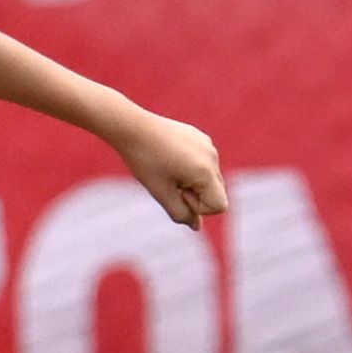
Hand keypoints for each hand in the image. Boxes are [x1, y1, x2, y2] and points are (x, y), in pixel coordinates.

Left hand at [111, 109, 228, 229]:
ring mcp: (208, 145)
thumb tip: (197, 226)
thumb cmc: (144, 160)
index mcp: (206, 171)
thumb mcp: (160, 192)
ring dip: (192, 181)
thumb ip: (180, 213)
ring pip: (209, 178)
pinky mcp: (200, 137)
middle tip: (170, 181)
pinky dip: (190, 167)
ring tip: (167, 168)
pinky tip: (168, 156)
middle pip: (216, 192)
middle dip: (195, 195)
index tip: (176, 192)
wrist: (131, 126)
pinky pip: (203, 162)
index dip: (197, 207)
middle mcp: (212, 157)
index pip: (219, 206)